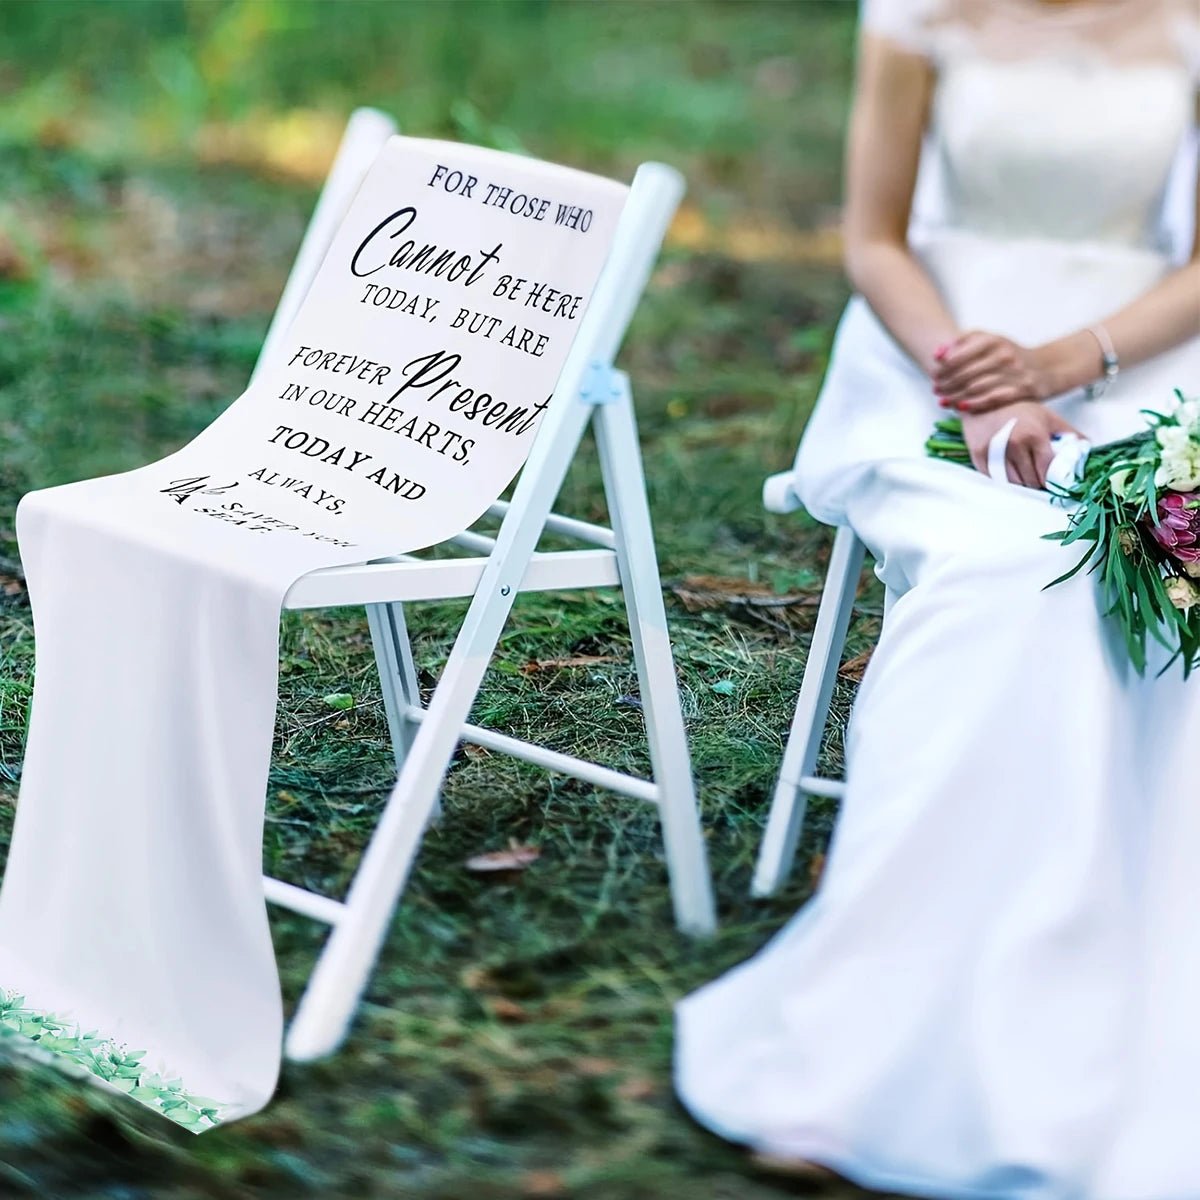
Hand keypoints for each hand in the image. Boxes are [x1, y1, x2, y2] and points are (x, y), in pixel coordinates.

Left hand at [932, 331, 1055, 413]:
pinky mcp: (1023, 389)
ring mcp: (1014, 372)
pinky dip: (975, 404)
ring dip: (956, 396)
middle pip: (966, 372)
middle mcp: (1004, 354)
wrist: (1046, 367)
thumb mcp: (990, 340)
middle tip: (935, 389)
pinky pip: (994, 399)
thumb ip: (964, 341)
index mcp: (994, 340)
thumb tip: (937, 353)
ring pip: (977, 387)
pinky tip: (961, 408)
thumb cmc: (1009, 355)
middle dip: (947, 383)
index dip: (943, 366)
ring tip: (942, 401)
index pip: (961, 354)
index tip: (933, 374)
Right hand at [960, 403, 1082, 489]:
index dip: (1050, 480)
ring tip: (1023, 477)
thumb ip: (1070, 433)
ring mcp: (994, 452)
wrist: (984, 400)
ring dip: (1020, 484)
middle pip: (1030, 481)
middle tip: (1038, 479)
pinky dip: (1002, 479)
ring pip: (1012, 483)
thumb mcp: (1048, 417)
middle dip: (1036, 483)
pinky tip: (1007, 472)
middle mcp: (1014, 445)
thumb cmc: (1019, 409)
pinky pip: (994, 479)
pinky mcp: (978, 457)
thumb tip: (1086, 448)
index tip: (1052, 481)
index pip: (1046, 471)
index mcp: (1035, 436)